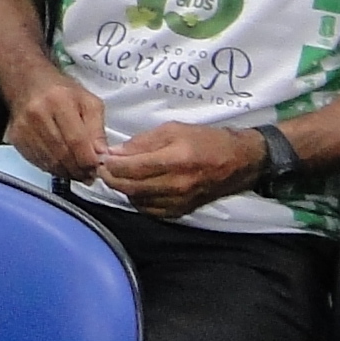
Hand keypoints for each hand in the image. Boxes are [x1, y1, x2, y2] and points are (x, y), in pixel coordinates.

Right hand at [4, 72, 106, 178]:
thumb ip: (97, 129)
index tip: (97, 168)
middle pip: (62, 155)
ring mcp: (24, 128)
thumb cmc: (61, 91)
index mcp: (59, 101)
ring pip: (50, 162)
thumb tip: (100, 155)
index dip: (88, 160)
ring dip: (67, 172)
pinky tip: (63, 165)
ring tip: (78, 171)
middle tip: (89, 174)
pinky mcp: (16, 138)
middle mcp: (38, 115)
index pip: (76, 141)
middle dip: (79, 170)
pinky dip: (53, 168)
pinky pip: (38, 162)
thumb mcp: (88, 102)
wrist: (28, 83)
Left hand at [97, 121, 266, 218]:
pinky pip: (149, 210)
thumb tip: (115, 152)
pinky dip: (136, 199)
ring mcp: (178, 201)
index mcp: (175, 159)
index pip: (133, 167)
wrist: (238, 162)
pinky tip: (135, 188)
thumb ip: (143, 142)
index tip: (101, 158)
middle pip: (131, 187)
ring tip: (116, 176)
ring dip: (122, 189)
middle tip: (103, 168)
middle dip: (111, 178)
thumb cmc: (206, 140)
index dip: (112, 164)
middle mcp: (176, 184)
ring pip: (137, 200)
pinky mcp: (180, 211)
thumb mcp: (174, 129)